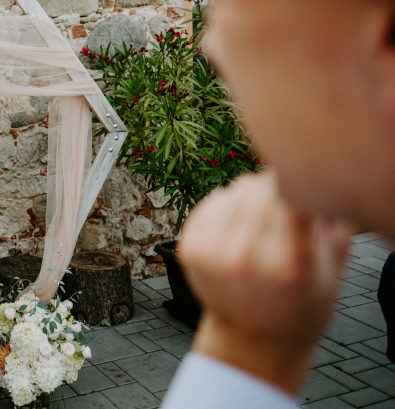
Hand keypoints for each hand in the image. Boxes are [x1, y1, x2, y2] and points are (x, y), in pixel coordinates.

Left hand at [179, 171, 352, 394]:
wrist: (252, 340)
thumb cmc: (299, 307)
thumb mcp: (331, 273)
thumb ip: (332, 223)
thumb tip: (316, 179)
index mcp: (288, 262)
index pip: (289, 192)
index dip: (297, 188)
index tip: (301, 196)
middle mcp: (244, 254)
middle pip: (259, 187)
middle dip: (274, 191)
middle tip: (283, 210)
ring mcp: (212, 251)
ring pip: (235, 189)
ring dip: (250, 197)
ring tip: (262, 225)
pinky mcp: (189, 246)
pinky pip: (213, 200)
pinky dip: (227, 207)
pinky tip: (238, 229)